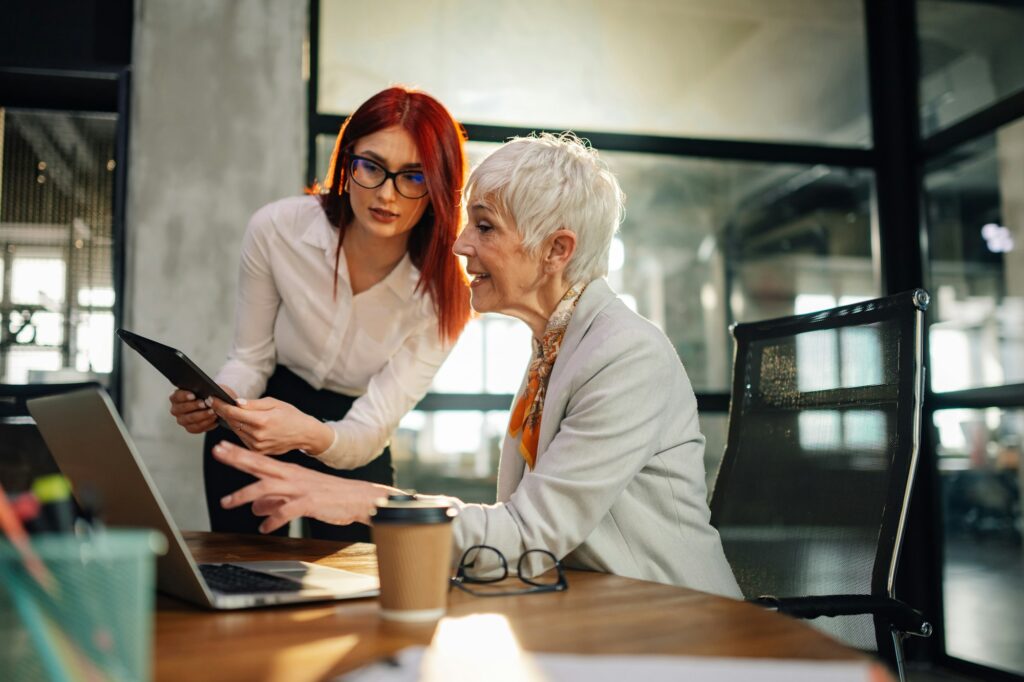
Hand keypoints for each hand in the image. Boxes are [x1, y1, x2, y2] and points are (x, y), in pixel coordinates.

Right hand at [169, 384, 236, 433]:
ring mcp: (182, 420)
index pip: (176, 396)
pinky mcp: (190, 428)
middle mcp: (176, 409)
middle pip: (181, 409)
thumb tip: (208, 394)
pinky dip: (206, 424)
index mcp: (177, 397)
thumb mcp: (208, 389)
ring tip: (212, 412)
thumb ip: (205, 389)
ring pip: (189, 419)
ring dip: (202, 415)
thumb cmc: (209, 395)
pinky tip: (213, 419)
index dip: (183, 396)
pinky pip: (196, 428)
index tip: (193, 396)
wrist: (215, 406)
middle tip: (205, 404)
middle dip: (194, 406)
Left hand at [210, 396, 334, 455]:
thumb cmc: (291, 416)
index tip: (212, 399)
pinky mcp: (258, 452)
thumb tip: (237, 403)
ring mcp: (257, 446)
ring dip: (232, 421)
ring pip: (236, 430)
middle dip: (224, 412)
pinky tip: (244, 424)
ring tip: (231, 412)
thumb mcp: (275, 403)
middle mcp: (258, 435)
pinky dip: (241, 430)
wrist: (304, 434)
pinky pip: (243, 439)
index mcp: (262, 421)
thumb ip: (254, 404)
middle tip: (216, 403)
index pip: (233, 413)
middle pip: (232, 422)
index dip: (220, 405)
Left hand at [212, 441, 395, 532]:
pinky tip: (264, 528)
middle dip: (237, 458)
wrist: (358, 498)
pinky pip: (286, 512)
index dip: (239, 453)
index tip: (221, 446)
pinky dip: (273, 521)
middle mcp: (291, 477)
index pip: (259, 459)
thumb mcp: (299, 496)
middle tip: (217, 451)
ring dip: (245, 494)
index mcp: (289, 471)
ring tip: (226, 502)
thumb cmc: (328, 496)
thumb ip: (275, 501)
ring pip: (267, 488)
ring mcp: (300, 489)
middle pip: (260, 464)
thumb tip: (254, 508)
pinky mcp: (309, 503)